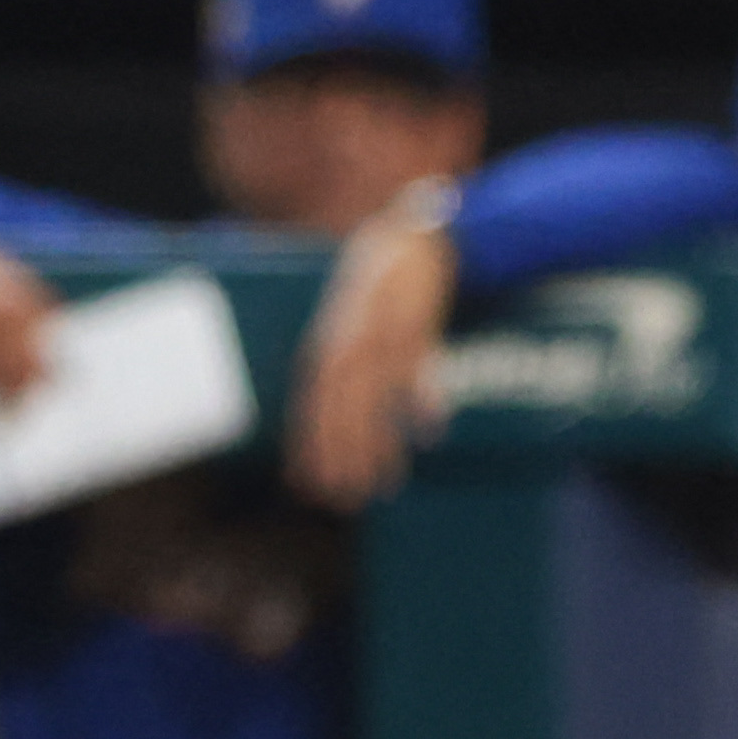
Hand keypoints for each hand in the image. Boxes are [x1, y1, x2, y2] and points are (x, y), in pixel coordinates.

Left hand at [289, 210, 460, 510]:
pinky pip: (416, 366)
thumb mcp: (354, 332)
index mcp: (328, 348)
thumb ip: (347, 376)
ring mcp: (381, 334)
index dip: (308, 446)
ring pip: (373, 395)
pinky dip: (421, 396)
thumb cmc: (378, 293)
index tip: (308, 487)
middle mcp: (348, 344)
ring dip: (376, 440)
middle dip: (339, 456)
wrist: (409, 239)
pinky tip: (429, 430)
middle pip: (338, 408)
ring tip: (384, 484)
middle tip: (344, 500)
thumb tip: (349, 428)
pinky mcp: (416, 322)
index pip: (312, 405)